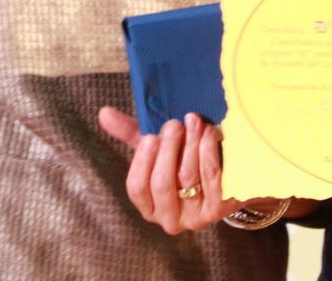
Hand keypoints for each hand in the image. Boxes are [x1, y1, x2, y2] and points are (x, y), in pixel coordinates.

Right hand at [97, 107, 241, 233]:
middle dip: (168, 150)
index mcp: (149, 206)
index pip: (136, 188)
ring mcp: (195, 216)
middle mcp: (169, 218)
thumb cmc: (183, 160)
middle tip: (174, 124)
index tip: (151, 136)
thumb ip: (130, 133)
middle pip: (161, 184)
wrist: (227, 177)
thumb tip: (104, 113)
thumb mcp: (157, 149)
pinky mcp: (219, 209)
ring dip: (190, 144)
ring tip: (193, 121)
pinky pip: (212, 178)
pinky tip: (209, 133)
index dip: (142, 161)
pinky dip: (209, 151)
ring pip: (187, 178)